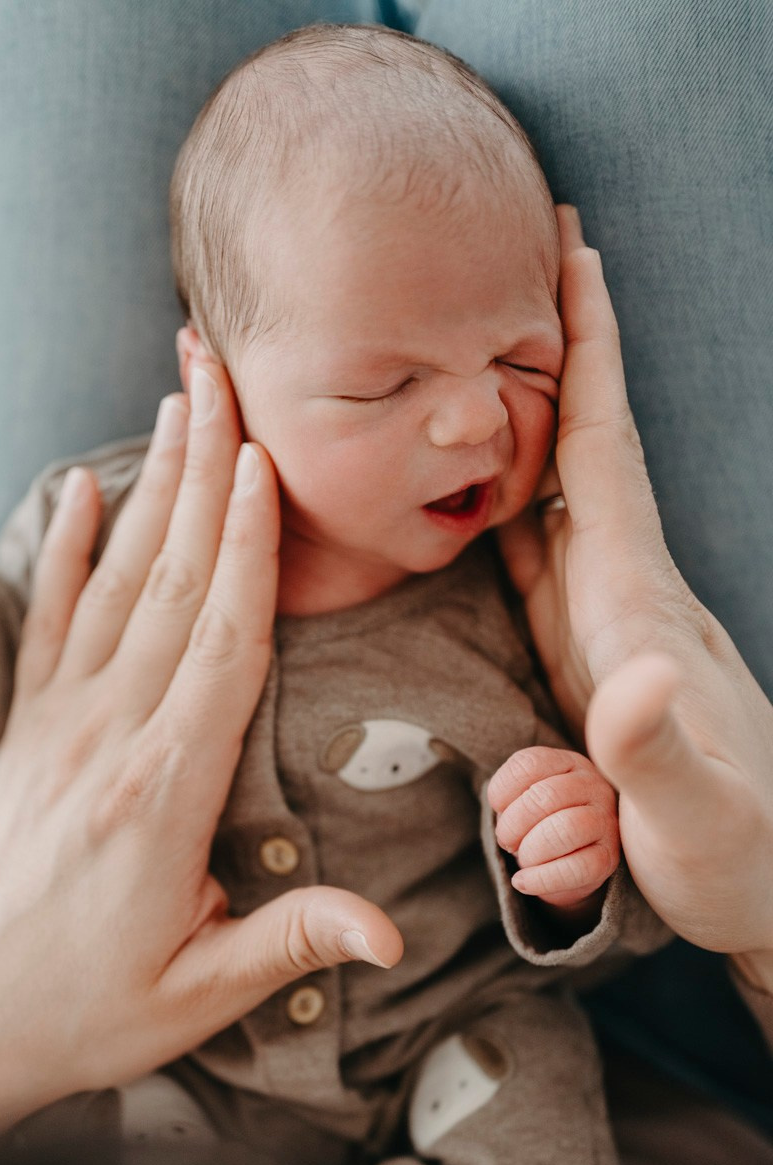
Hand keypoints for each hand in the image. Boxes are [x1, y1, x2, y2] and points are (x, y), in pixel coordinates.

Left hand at [0, 360, 402, 1144]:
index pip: (222, 646)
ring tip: (183, 400)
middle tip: (226, 371)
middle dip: (207, 472)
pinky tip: (83, 486)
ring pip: (118, 585)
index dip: (250, 549)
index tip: (266, 459)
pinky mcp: (30, 733)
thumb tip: (393, 935)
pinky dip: (66, 549)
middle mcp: (109, 740)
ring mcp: (61, 728)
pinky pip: (49, 622)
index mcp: (164, 795)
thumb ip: (293, 943)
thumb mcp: (201, 996)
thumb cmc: (93, 1013)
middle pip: (172, 585)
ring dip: (154, 488)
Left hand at [488, 746, 618, 910]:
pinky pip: (575, 869)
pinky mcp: (608, 857)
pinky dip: (540, 879)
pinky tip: (525, 881)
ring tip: (523, 859)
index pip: (528, 764)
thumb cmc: (540, 820)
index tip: (499, 809)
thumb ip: (510, 798)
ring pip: (563, 829)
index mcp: (567, 763)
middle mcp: (593, 785)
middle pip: (544, 796)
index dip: (502, 791)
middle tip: (507, 841)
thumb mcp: (523, 799)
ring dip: (529, 851)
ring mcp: (605, 820)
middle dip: (512, 825)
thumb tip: (506, 825)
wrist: (570, 856)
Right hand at [497, 207, 772, 964]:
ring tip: (482, 353)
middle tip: (508, 262)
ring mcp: (608, 625)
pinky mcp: (590, 661)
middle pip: (580, 448)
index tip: (568, 250)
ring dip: (524, 419)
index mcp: (636, 608)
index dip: (585, 351)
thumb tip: (633, 674)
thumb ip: (653, 748)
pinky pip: (539, 555)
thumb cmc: (739, 857)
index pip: (603, 453)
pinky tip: (485, 486)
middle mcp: (624, 596)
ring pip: (555, 495)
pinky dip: (510, 496)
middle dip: (551, 352)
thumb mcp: (695, 817)